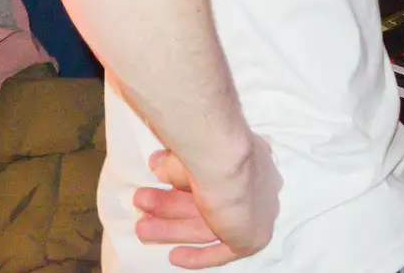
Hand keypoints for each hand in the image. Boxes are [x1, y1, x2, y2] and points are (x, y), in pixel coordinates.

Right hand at [133, 136, 281, 268]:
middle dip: (172, 206)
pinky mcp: (255, 236)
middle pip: (209, 202)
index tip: (164, 185)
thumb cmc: (205, 146)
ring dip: (174, 228)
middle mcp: (260, 182)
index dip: (187, 185)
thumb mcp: (185, 151)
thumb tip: (158, 165)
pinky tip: (174, 256)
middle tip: (144, 205)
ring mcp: (261, 210)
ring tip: (142, 229)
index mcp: (251, 155)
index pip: (219, 176)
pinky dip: (199, 256)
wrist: (223, 159)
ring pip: (210, 224)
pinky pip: (224, 251)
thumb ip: (175, 163)